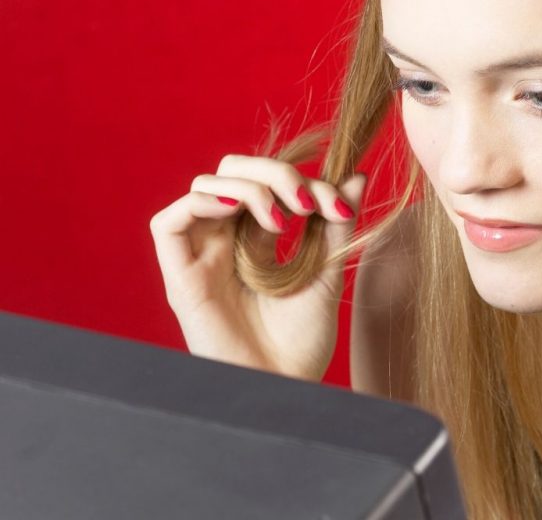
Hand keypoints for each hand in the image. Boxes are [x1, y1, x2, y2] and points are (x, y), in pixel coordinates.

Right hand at [149, 154, 366, 380]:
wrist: (288, 386)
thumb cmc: (304, 340)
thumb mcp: (327, 269)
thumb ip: (336, 221)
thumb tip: (356, 174)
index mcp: (255, 238)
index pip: (264, 180)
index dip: (300, 178)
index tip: (338, 206)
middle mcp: (225, 242)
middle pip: (231, 172)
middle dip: (272, 171)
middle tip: (305, 202)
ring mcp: (201, 258)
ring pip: (204, 187)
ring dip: (247, 187)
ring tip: (282, 221)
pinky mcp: (180, 278)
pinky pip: (168, 223)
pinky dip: (202, 202)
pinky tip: (239, 211)